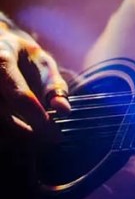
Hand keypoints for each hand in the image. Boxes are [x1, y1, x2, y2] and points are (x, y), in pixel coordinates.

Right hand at [0, 15, 69, 140]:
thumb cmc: (22, 58)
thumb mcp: (42, 63)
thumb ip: (54, 86)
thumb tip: (64, 110)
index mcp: (2, 61)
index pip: (20, 96)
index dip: (38, 117)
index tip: (56, 134)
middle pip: (2, 115)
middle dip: (26, 132)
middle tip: (49, 140)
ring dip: (13, 138)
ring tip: (35, 140)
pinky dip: (4, 137)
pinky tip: (17, 138)